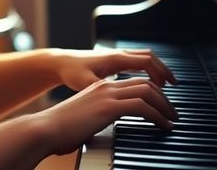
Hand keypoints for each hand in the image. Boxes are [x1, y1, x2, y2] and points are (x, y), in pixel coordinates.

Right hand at [34, 77, 177, 155]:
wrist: (44, 129)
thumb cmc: (57, 130)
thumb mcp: (81, 121)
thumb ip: (94, 121)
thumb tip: (97, 133)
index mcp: (99, 88)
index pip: (133, 83)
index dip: (151, 93)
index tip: (161, 106)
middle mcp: (105, 87)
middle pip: (144, 84)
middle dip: (163, 97)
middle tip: (173, 112)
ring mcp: (107, 95)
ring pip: (147, 91)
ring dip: (165, 105)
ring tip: (172, 119)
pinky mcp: (109, 107)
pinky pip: (142, 106)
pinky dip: (158, 115)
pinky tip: (164, 126)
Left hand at [53, 48, 176, 91]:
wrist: (60, 63)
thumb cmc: (71, 72)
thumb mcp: (84, 83)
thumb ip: (100, 88)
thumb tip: (114, 95)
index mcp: (115, 59)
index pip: (146, 61)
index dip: (160, 72)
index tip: (170, 85)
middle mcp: (119, 54)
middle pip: (150, 57)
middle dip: (163, 70)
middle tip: (174, 85)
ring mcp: (117, 56)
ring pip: (144, 58)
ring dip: (156, 69)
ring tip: (165, 85)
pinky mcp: (114, 61)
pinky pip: (137, 62)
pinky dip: (147, 69)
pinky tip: (149, 82)